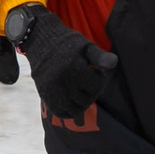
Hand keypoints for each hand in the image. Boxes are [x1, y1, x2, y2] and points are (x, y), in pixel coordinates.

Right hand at [6, 3, 118, 118]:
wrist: (40, 40)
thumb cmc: (67, 43)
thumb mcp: (86, 46)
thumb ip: (100, 56)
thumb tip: (115, 63)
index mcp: (73, 67)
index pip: (96, 87)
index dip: (99, 79)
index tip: (93, 70)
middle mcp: (60, 80)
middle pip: (86, 100)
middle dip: (91, 91)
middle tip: (87, 80)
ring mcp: (51, 89)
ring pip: (75, 110)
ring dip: (82, 103)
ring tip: (80, 90)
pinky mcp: (44, 95)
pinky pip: (60, 113)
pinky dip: (69, 110)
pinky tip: (71, 98)